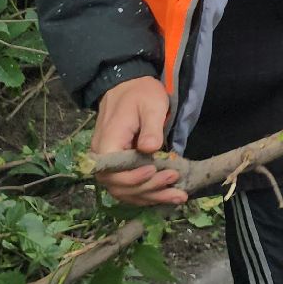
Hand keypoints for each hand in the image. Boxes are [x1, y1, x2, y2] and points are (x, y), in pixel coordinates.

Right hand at [93, 76, 187, 206]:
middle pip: (120, 186)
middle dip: (149, 188)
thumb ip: (151, 127)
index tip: (156, 169)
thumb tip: (150, 149)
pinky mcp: (120, 168)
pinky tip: (168, 195)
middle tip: (174, 179)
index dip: (134, 178)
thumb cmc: (140, 93)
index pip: (113, 172)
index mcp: (107, 143)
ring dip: (152, 196)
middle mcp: (103, 159)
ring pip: (126, 191)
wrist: (129, 86)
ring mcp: (110, 165)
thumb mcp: (150, 104)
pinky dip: (148, 194)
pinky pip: (130, 188)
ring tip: (179, 196)